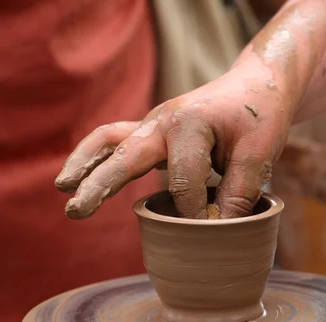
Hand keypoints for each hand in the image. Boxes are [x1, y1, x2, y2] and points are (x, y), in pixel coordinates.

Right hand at [55, 67, 289, 218]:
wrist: (256, 86)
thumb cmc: (260, 117)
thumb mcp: (259, 153)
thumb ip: (239, 193)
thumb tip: (215, 232)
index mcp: (191, 124)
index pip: (183, 181)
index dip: (195, 213)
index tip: (212, 230)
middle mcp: (164, 120)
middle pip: (126, 155)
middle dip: (101, 185)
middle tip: (76, 211)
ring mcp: (154, 123)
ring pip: (110, 141)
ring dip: (87, 166)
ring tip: (65, 190)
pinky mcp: (153, 130)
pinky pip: (114, 138)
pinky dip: (94, 154)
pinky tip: (78, 174)